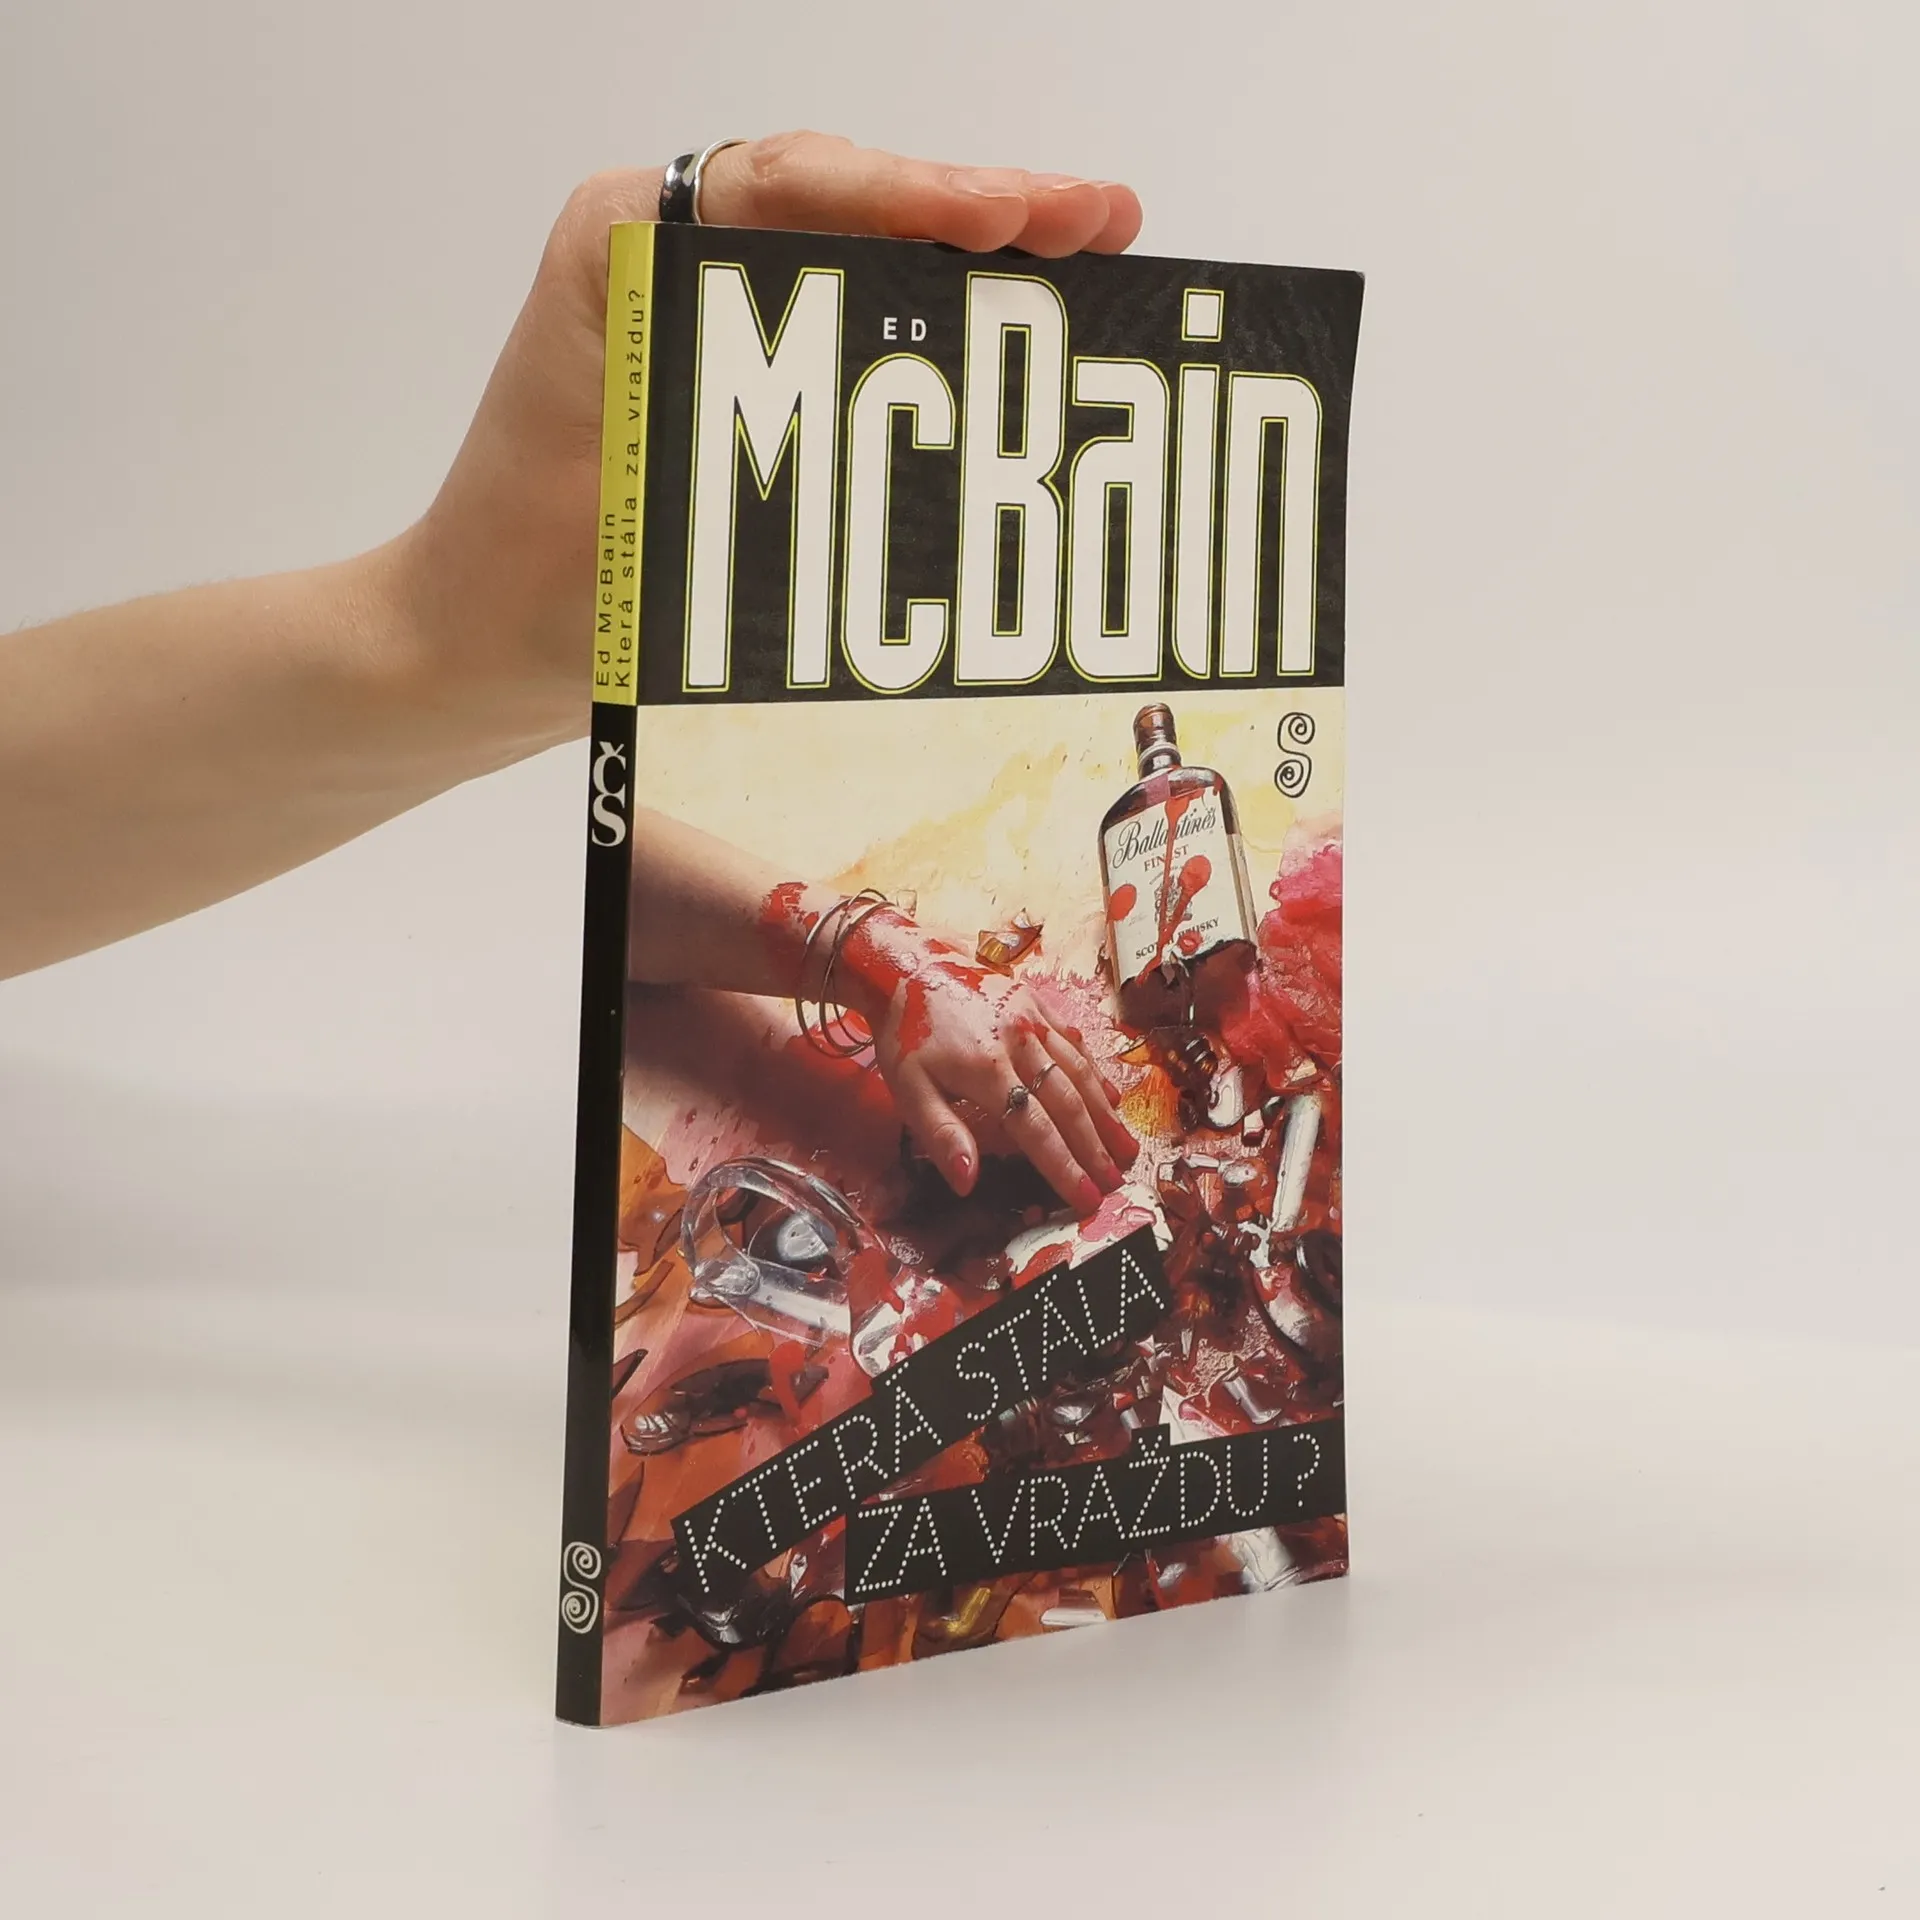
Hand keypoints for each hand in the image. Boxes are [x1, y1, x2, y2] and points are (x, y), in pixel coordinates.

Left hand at [397, 134, 1142, 754]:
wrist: (473, 650)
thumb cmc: (532, 588)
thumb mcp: (641, 509)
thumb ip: (745, 446)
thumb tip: (902, 418)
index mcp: (624, 245)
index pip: (789, 187)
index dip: (912, 196)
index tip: (1007, 218)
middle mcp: (668, 254)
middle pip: (847, 201)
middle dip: (980, 210)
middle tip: (1099, 220)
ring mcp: (708, 306)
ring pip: (863, 251)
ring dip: (976, 258)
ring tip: (1092, 252)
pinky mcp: (741, 366)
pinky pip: (852, 318)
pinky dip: (937, 321)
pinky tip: (1019, 326)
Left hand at [836, 910, 1140, 1213]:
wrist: (904, 965)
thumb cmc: (905, 1034)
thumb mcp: (909, 1089)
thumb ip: (942, 1135)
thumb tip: (967, 1183)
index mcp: (988, 1070)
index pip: (1036, 1130)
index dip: (1065, 1168)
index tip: (1088, 1199)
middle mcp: (1020, 1042)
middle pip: (1068, 1104)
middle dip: (1095, 1148)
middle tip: (1118, 1181)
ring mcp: (1033, 1019)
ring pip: (1080, 1072)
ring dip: (1105, 1114)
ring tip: (1125, 1147)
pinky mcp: (1036, 1001)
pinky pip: (1074, 1041)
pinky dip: (1095, 1071)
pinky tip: (1109, 1097)